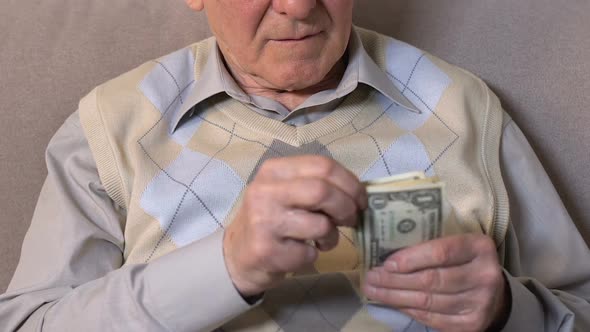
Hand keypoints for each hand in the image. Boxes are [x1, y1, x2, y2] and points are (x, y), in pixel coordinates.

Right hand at [223, 156, 366, 295]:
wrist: (238, 254)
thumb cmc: (272, 219)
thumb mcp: (287, 191)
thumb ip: (316, 184)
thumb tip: (358, 192)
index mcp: (274, 171)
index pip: (323, 165)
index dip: (350, 183)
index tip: (360, 200)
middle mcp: (265, 191)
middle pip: (323, 191)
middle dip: (346, 207)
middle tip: (351, 220)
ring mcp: (264, 221)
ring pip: (321, 225)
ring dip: (332, 236)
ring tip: (323, 240)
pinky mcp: (267, 250)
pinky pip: (309, 252)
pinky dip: (314, 254)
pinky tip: (300, 252)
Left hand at [362, 234, 509, 331]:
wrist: (492, 291)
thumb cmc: (463, 261)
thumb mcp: (455, 244)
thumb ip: (429, 246)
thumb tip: (386, 255)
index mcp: (479, 247)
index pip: (441, 252)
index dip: (411, 258)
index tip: (386, 263)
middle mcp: (485, 275)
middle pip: (431, 280)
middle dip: (395, 280)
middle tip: (371, 277)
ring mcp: (480, 303)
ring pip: (428, 301)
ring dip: (395, 297)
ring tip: (374, 290)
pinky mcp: (471, 325)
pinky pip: (431, 318)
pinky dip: (408, 310)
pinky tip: (392, 303)